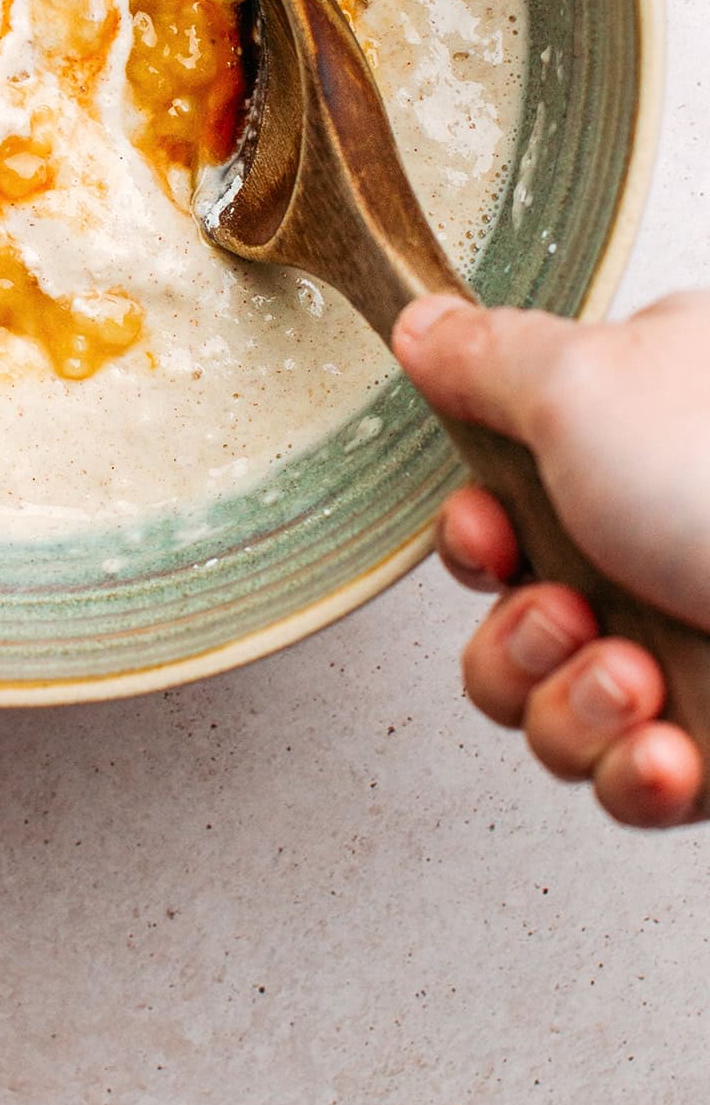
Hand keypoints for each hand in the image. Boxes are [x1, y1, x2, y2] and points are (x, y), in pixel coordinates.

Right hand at [394, 292, 709, 828]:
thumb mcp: (586, 384)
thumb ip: (485, 359)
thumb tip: (421, 323)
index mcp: (631, 439)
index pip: (503, 494)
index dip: (475, 532)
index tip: (494, 535)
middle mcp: (654, 539)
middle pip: (506, 614)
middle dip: (516, 637)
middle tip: (573, 613)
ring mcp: (689, 642)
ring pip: (547, 707)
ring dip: (571, 709)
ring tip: (637, 682)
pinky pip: (620, 781)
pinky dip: (634, 774)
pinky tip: (670, 750)